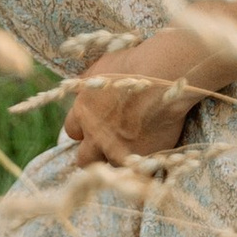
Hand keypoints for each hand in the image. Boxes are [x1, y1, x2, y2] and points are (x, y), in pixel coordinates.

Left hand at [62, 26, 214, 165]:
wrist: (165, 75)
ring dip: (116, 163)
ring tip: (130, 157)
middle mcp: (96, 135)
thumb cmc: (134, 63)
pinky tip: (148, 164)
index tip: (93, 128)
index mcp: (83, 112)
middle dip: (92, 155)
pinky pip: (137, 173)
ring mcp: (119, 150)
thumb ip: (87, 85)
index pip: (71, 132)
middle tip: (105, 149)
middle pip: (83, 159)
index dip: (83, 130)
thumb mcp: (101, 68)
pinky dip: (141, 169)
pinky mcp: (142, 159)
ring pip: (109, 168)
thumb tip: (80, 90)